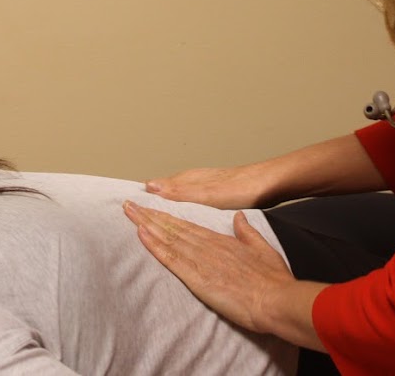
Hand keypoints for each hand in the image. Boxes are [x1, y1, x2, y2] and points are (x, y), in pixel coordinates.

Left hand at [123, 201, 324, 349]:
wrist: (277, 299)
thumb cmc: (273, 279)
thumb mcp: (261, 248)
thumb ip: (247, 232)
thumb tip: (239, 217)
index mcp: (222, 241)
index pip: (188, 226)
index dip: (168, 217)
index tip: (152, 209)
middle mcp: (208, 246)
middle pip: (173, 228)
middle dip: (149, 215)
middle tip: (129, 204)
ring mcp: (202, 260)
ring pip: (168, 238)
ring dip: (146, 224)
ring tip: (129, 212)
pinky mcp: (197, 277)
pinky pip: (171, 258)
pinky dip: (154, 245)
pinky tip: (141, 234)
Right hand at [143, 165, 271, 208]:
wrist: (269, 184)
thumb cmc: (240, 188)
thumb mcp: (207, 193)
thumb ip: (179, 191)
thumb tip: (150, 186)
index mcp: (188, 181)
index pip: (157, 188)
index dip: (143, 199)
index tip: (126, 206)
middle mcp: (193, 181)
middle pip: (164, 191)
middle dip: (150, 202)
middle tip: (131, 212)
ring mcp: (204, 186)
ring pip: (176, 194)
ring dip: (164, 204)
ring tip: (150, 213)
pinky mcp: (215, 193)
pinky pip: (189, 199)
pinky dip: (180, 206)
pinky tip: (184, 213)